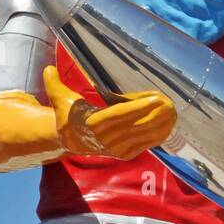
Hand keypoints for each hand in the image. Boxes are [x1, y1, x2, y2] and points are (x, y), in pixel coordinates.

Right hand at [43, 65, 176, 159]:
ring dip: (161, 125)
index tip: (155, 98)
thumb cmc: (70, 115)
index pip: (120, 115)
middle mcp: (107, 139)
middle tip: (170, 102)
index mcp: (93, 124)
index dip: (138, 107)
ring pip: (143, 135)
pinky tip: (170, 126)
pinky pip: (145, 144)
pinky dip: (158, 136)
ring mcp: (118, 148)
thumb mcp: (59, 99)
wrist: (71, 140)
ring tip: (174, 112)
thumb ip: (54, 84)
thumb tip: (48, 69)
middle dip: (155, 115)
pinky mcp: (126, 154)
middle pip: (135, 125)